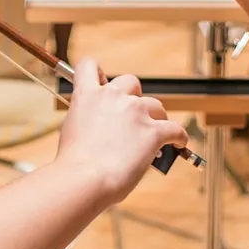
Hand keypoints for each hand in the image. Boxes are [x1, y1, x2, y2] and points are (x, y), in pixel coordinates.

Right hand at [56, 57, 187, 204]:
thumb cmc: (73, 165)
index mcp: (88, 96)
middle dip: (133, 98)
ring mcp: (136, 112)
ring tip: (152, 137)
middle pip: (131, 82)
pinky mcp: (154, 131)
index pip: (90, 66)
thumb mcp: (70, 131)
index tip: (101, 83)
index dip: (97, 73)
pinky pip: (175, 129)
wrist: (84, 181)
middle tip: (131, 118)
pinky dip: (178, 137)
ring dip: (155, 119)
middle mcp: (113, 96)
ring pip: (155, 106)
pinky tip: (178, 143)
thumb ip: (87, 117)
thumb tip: (99, 122)